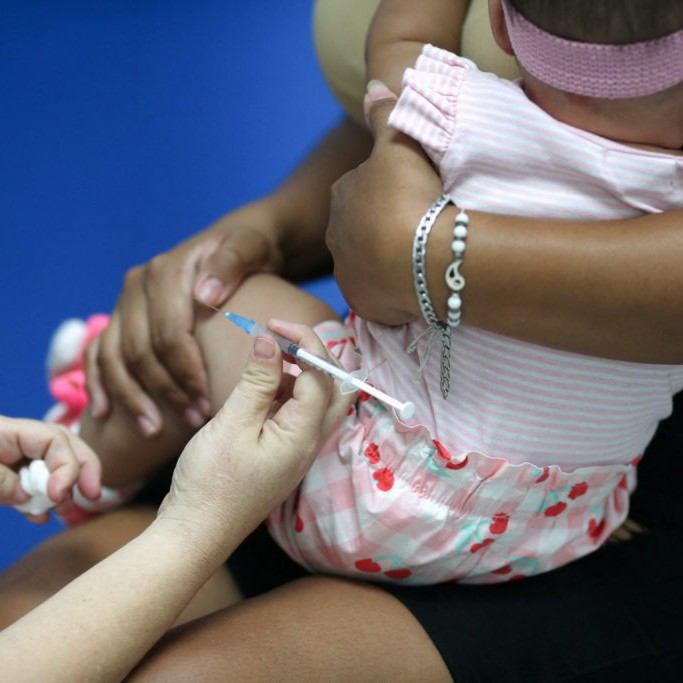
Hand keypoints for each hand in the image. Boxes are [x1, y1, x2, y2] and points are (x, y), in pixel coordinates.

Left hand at [0, 416, 100, 522]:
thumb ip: (1, 480)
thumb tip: (27, 495)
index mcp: (7, 431)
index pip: (55, 439)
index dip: (66, 467)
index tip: (57, 495)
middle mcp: (17, 440)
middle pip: (64, 446)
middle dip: (83, 469)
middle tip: (93, 495)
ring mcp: (11, 457)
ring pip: (52, 466)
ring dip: (63, 490)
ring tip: (63, 511)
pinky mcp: (5, 476)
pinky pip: (32, 484)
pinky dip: (41, 500)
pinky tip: (40, 517)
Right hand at [85, 205, 283, 436]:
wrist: (232, 249)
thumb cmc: (247, 252)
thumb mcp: (248, 248)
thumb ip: (232, 263)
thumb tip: (206, 293)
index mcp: (166, 271)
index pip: (169, 332)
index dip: (186, 371)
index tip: (206, 400)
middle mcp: (137, 287)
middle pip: (140, 350)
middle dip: (166, 391)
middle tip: (194, 418)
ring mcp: (123, 304)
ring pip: (114, 358)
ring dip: (133, 398)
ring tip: (155, 430)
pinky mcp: (118, 320)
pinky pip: (98, 355)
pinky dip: (100, 385)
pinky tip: (105, 413)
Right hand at [156, 321, 353, 555]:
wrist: (196, 534)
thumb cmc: (210, 483)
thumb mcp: (232, 424)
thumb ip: (257, 380)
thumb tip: (272, 339)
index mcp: (305, 434)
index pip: (323, 374)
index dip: (303, 341)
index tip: (272, 324)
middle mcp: (311, 442)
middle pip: (337, 387)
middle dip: (315, 354)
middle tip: (281, 337)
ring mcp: (299, 450)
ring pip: (318, 400)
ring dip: (298, 372)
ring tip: (263, 360)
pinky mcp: (284, 454)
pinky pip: (297, 414)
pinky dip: (284, 392)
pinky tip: (257, 387)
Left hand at [326, 81, 442, 324]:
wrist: (419, 257)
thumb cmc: (407, 197)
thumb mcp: (398, 145)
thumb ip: (383, 115)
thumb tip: (373, 84)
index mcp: (341, 197)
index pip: (358, 189)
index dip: (384, 191)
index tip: (408, 196)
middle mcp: (336, 237)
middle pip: (361, 229)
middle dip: (381, 228)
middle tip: (416, 228)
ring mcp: (349, 273)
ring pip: (368, 262)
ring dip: (386, 259)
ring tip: (417, 257)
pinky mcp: (363, 303)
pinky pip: (378, 293)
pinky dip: (393, 288)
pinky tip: (413, 282)